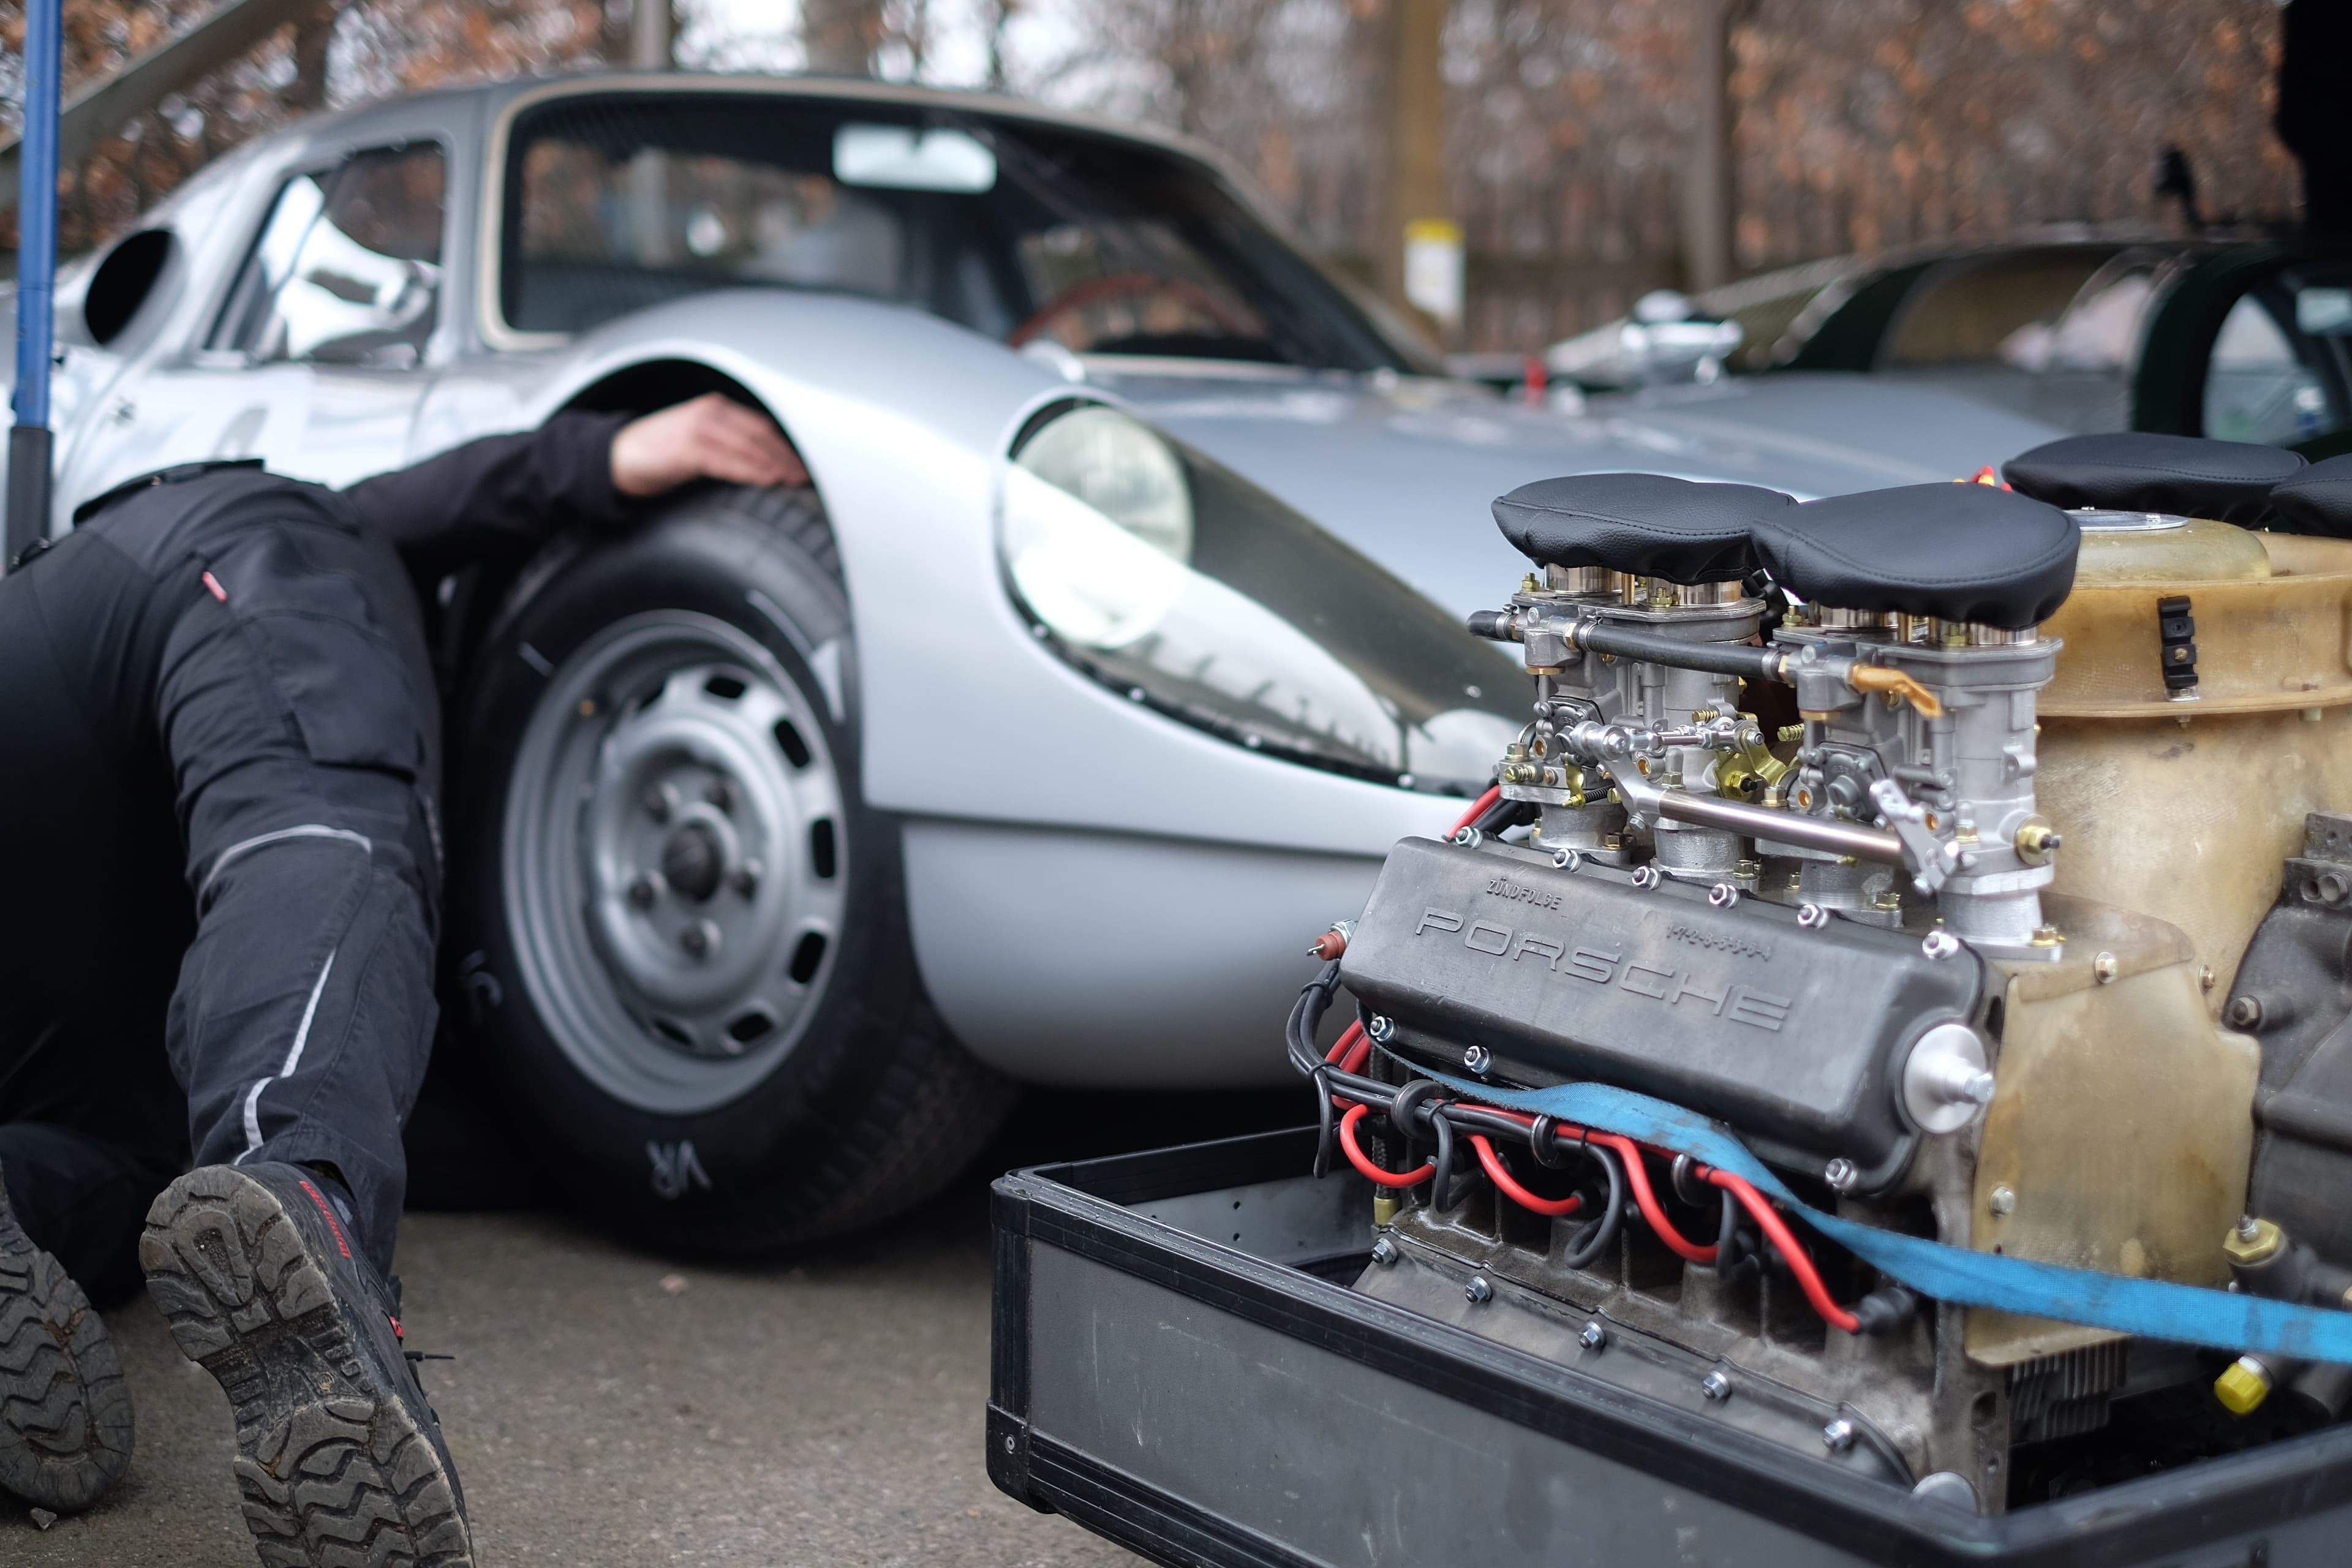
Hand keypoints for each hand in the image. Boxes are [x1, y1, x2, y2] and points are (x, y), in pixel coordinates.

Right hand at [609, 393, 808, 496]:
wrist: (616, 457)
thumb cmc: (660, 453)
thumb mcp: (700, 443)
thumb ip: (730, 446)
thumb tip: (767, 466)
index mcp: (716, 409)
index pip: (762, 426)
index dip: (787, 445)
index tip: (807, 464)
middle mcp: (710, 412)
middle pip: (761, 434)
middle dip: (787, 456)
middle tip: (808, 477)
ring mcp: (698, 429)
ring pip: (748, 446)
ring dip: (775, 464)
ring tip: (795, 481)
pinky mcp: (686, 448)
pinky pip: (726, 461)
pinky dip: (749, 471)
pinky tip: (767, 481)